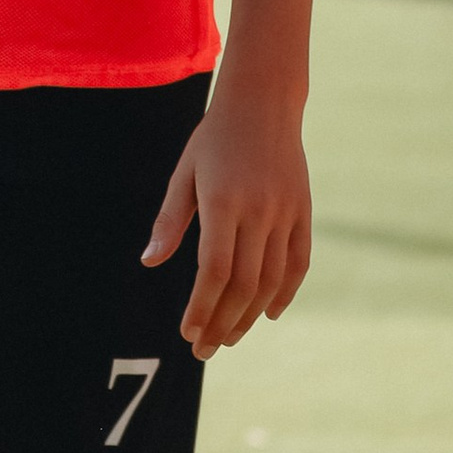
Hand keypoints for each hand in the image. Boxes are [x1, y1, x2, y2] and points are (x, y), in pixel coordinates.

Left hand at [144, 90, 312, 356]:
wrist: (263, 103)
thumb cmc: (214, 139)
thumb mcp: (184, 173)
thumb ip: (170, 220)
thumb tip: (150, 262)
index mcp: (223, 202)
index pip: (213, 271)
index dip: (201, 307)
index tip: (187, 331)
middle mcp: (258, 211)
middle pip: (243, 284)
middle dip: (222, 323)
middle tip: (203, 349)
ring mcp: (285, 213)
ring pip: (271, 280)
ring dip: (249, 316)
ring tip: (228, 338)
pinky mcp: (303, 212)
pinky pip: (298, 263)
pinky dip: (285, 293)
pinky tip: (269, 314)